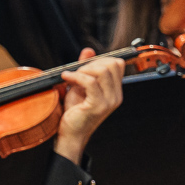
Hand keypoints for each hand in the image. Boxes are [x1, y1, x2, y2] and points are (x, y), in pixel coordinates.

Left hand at [53, 48, 125, 162]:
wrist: (70, 134)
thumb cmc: (75, 113)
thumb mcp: (80, 85)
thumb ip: (85, 68)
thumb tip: (89, 50)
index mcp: (114, 91)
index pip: (117, 64)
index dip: (100, 60)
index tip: (84, 67)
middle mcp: (116, 96)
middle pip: (112, 64)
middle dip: (92, 63)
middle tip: (77, 72)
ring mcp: (109, 102)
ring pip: (103, 71)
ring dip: (84, 70)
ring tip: (71, 76)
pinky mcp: (98, 105)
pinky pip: (90, 82)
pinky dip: (76, 76)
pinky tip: (67, 78)